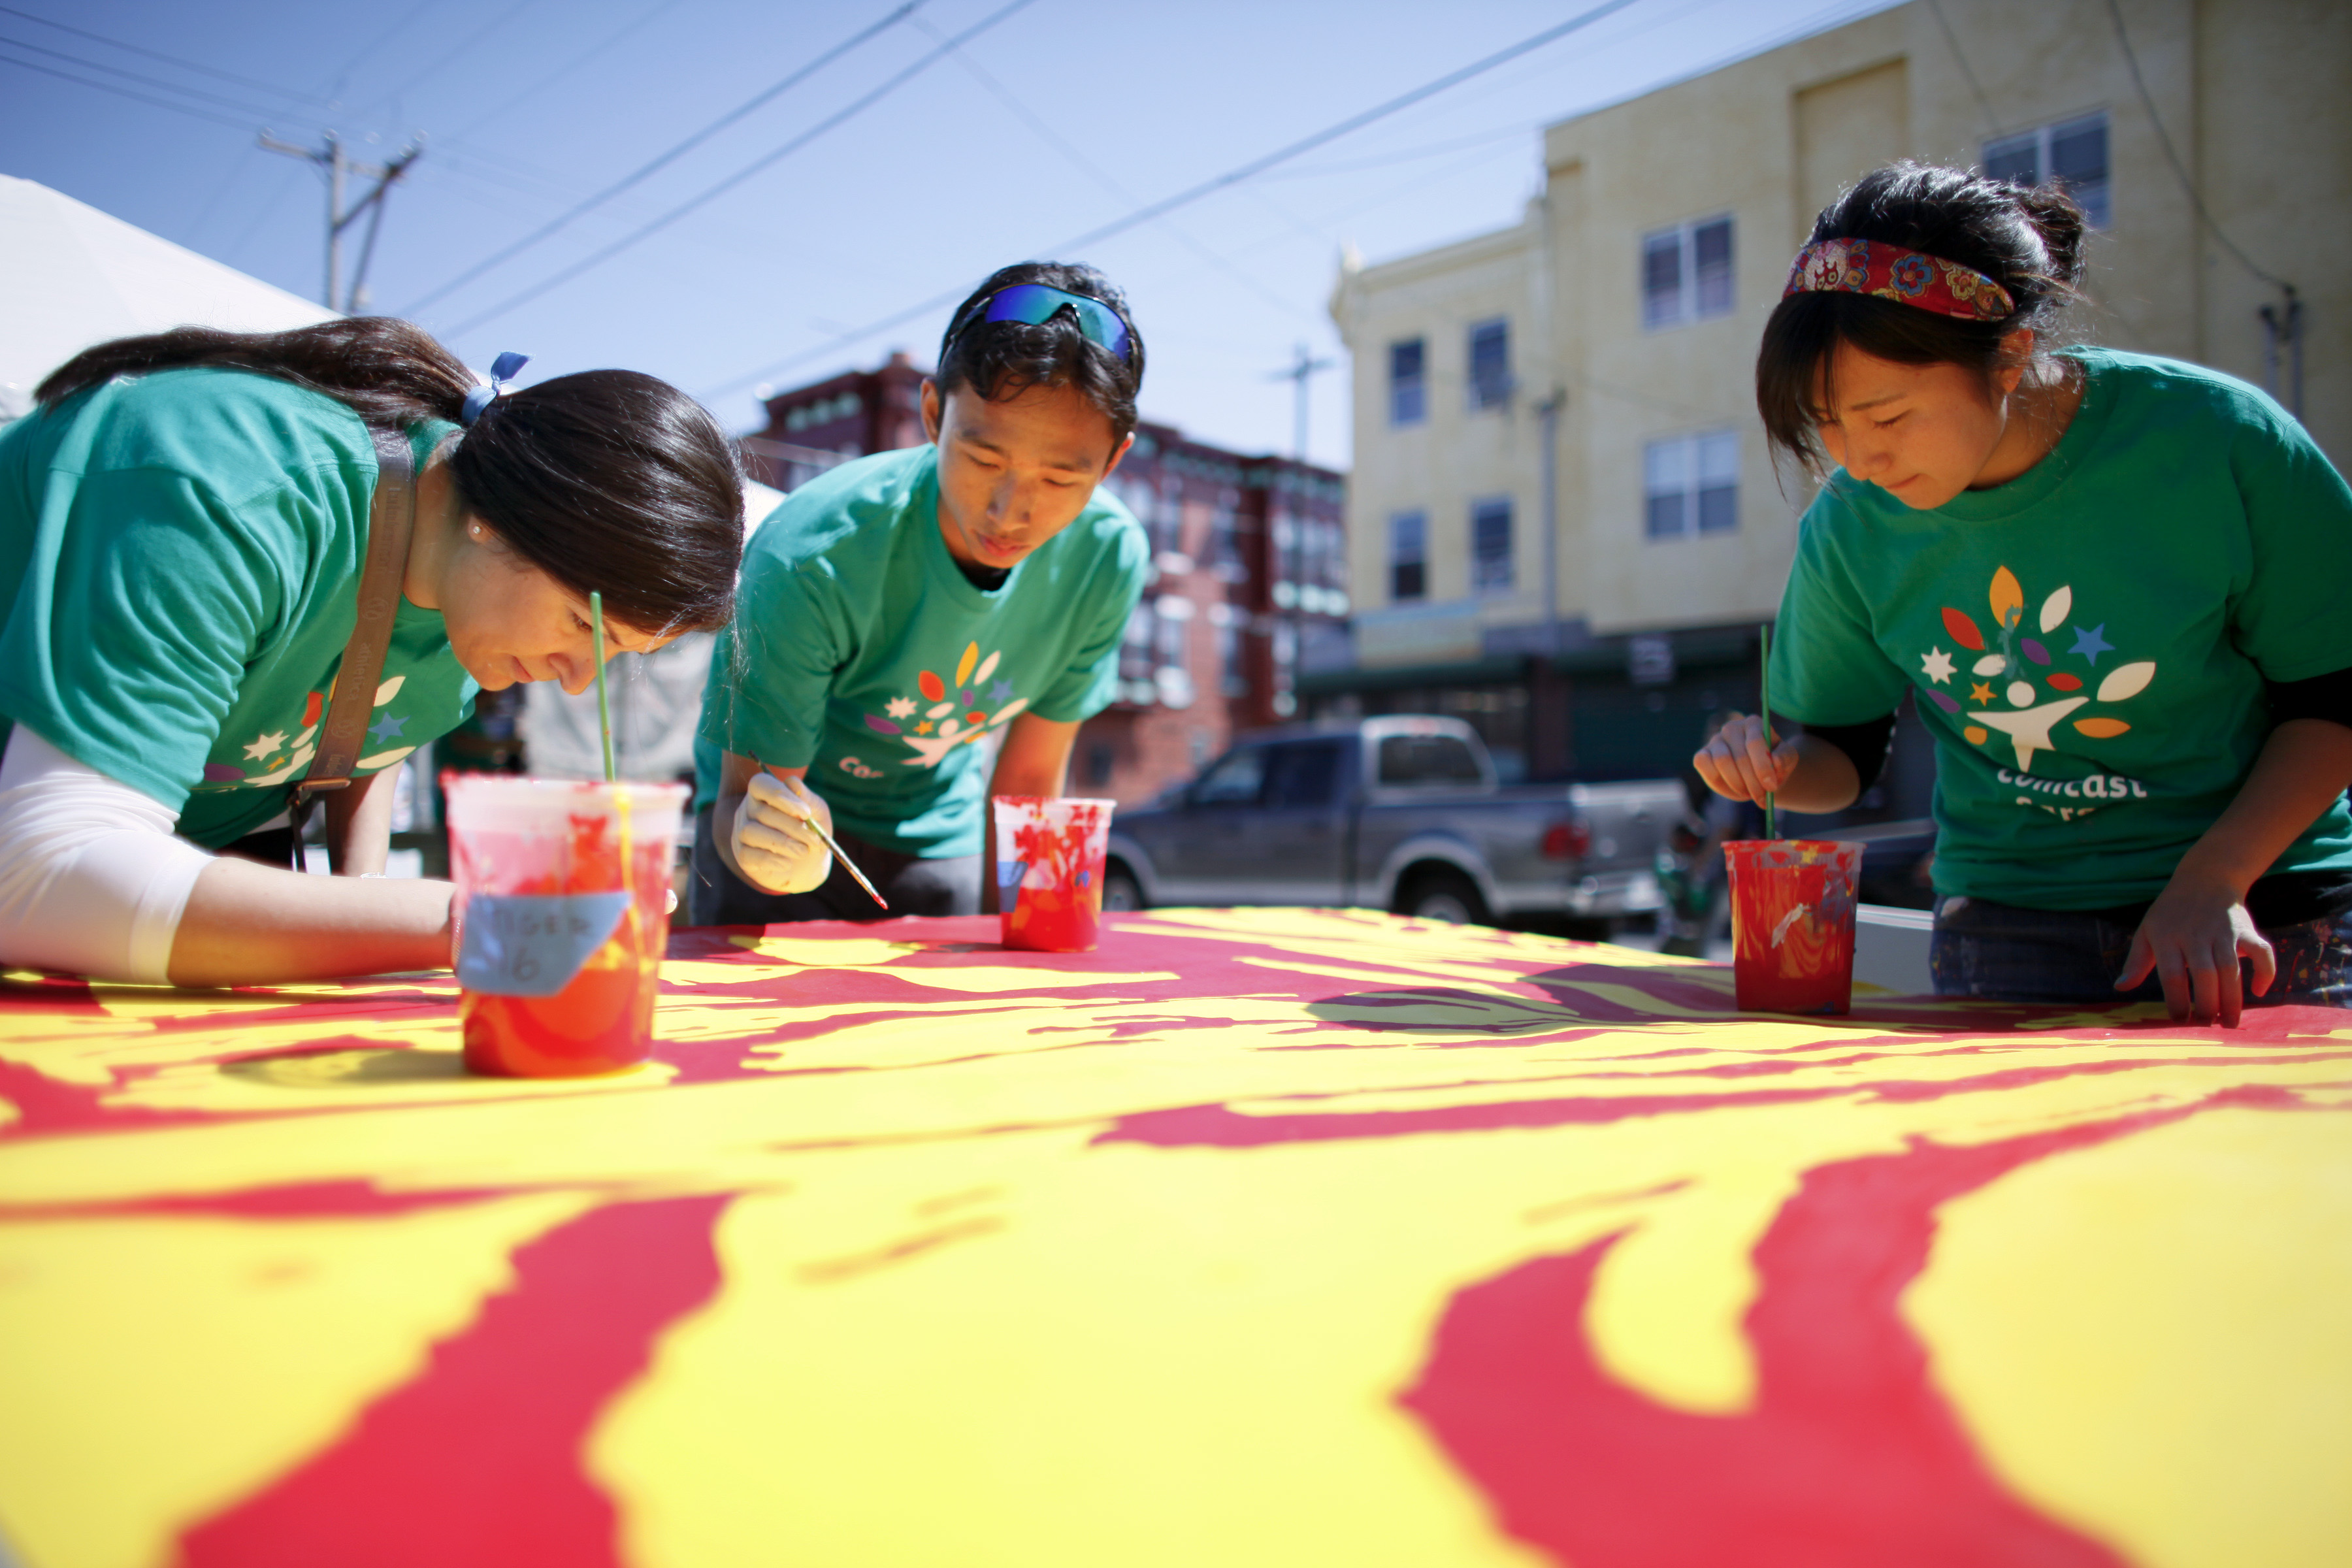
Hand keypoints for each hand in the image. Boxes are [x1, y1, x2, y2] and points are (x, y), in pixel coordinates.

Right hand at [730, 771, 832, 894]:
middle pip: (761, 812)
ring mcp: (742, 832)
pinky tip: (786, 863)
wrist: (809, 865)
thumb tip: (792, 782)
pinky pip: (747, 855)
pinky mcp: (742, 855)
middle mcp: (749, 810)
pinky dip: (769, 859)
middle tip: (813, 840)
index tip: (806, 813)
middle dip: (791, 826)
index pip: (760, 784)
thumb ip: (808, 799)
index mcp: (766, 793)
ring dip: (781, 843)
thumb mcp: (818, 814)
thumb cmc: (811, 832)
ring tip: (803, 852)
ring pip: (750, 832)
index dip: (780, 795)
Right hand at [1693, 711, 1798, 803]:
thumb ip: (1785, 758)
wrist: (1759, 774)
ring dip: (1737, 783)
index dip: (1763, 767)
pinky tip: (1733, 789)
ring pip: (1722, 761)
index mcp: (1754, 723)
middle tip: (1762, 799)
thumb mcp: (1788, 760)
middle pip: (1740, 756)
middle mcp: (1732, 728)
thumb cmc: (1774, 764)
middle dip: (1752, 782)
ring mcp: (1715, 740)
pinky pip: (1703, 764)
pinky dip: (1718, 781)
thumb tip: (1776, 761)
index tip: (1771, 787)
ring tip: (1749, 793)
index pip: (1755, 743)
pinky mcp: (1702, 754)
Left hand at [2116, 870, 2275, 1025]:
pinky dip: (2265, 971)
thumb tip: (2121, 988)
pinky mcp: (2246, 929)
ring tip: (2230, 1023)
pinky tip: (2259, 990)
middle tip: (2207, 1027)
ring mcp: (2223, 932)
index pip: (2171, 975)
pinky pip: (2262, 951)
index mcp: (2167, 937)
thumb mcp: (2147, 930)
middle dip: (2206, 1004)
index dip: (2176, 1001)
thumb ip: (2137, 961)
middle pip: (2204, 975)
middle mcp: (2196, 935)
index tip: (2179, 1022)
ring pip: (2230, 968)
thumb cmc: (2171, 912)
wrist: (2205, 878)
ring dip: (2232, 998)